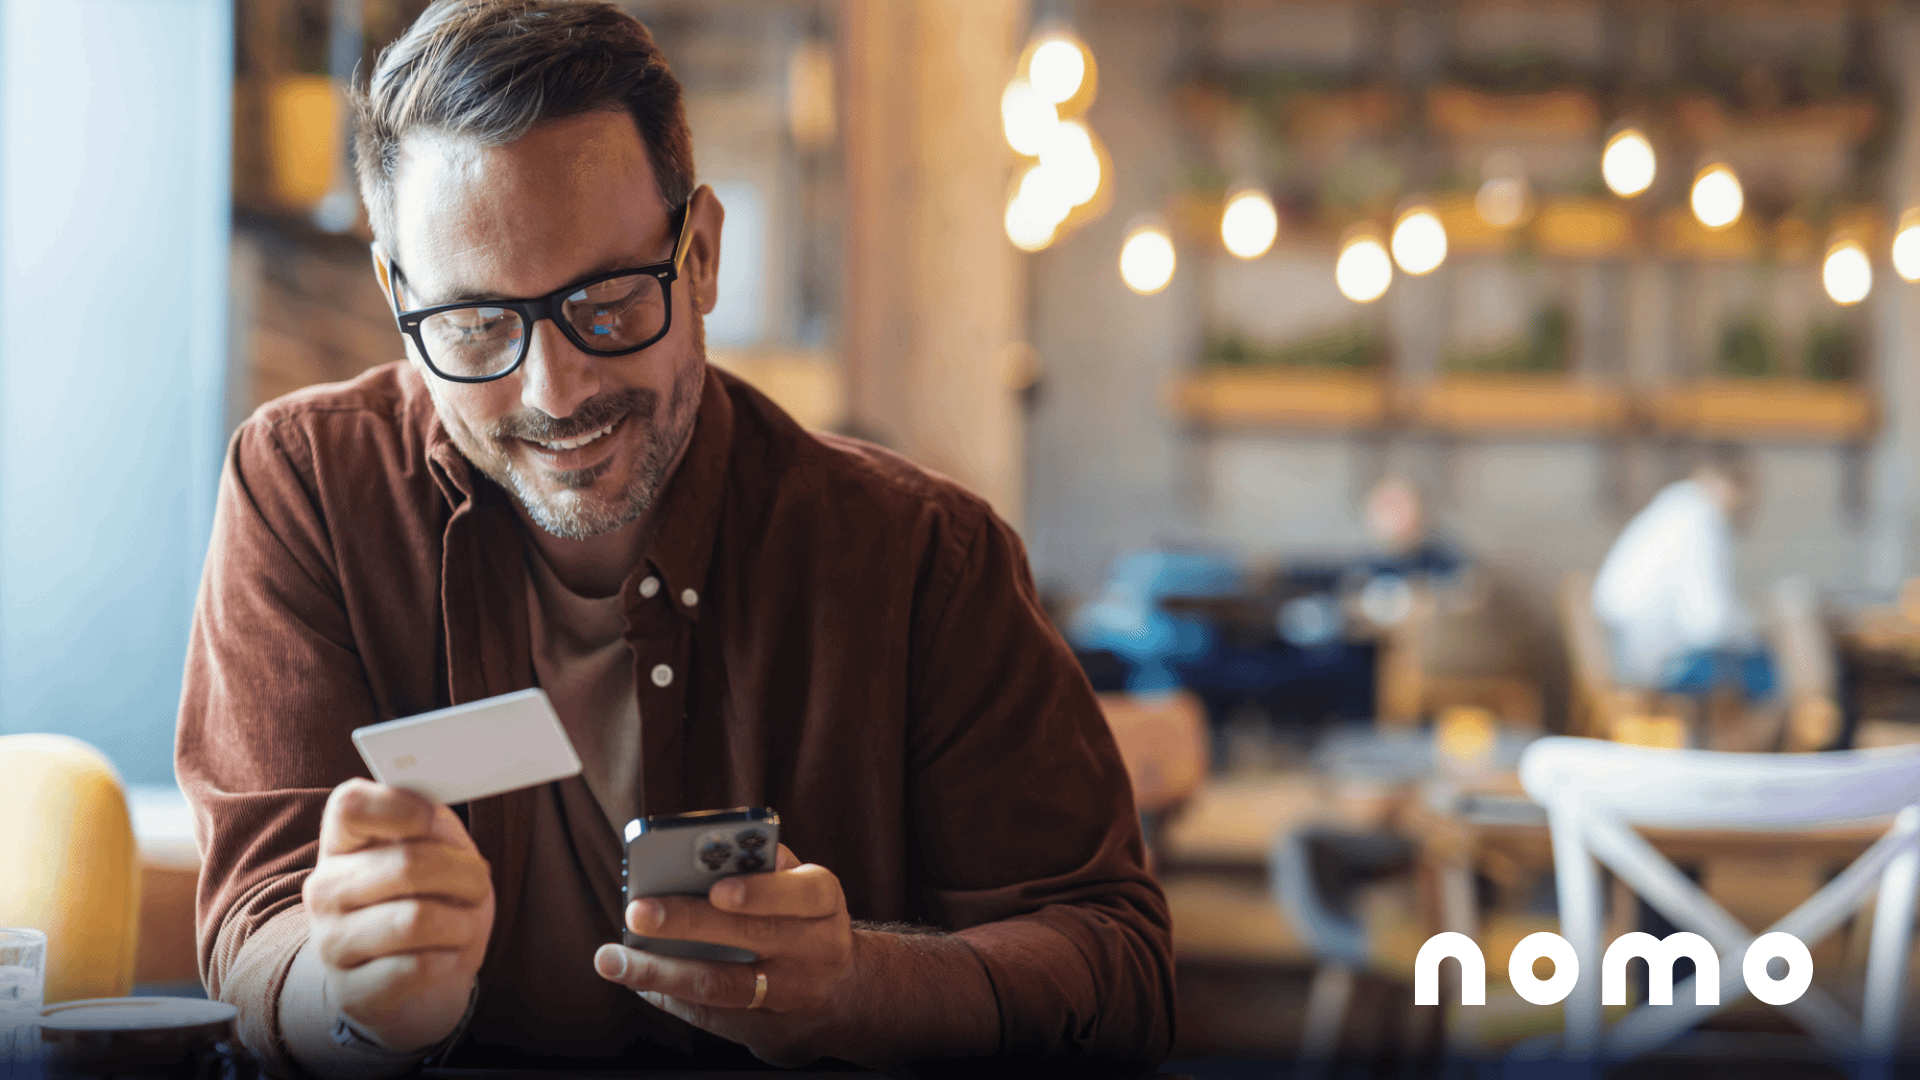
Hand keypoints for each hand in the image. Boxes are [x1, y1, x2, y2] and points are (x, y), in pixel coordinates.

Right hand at [302, 779, 494, 1053]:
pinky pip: (418, 968)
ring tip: (461, 925)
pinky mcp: (350, 991)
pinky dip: (449, 961)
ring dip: (462, 923)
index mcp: (342, 842)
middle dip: (466, 875)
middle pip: (407, 864)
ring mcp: (331, 942)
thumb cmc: (433, 901)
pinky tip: (444, 959)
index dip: (404, 808)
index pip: (350, 806)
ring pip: (416, 920)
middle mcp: (324, 889)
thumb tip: (431, 812)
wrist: (422, 983)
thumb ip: (435, 824)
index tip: (434, 823)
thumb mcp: (443, 851)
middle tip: (477, 885)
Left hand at [593, 844, 858, 1066]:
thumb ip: (763, 867)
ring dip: (662, 973)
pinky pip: (712, 1015)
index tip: (716, 887)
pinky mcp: (767, 1030)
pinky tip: (638, 982)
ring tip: (613, 960)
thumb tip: (703, 858)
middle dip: (689, 923)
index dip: (760, 891)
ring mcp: (791, 994)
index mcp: (823, 900)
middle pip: (752, 936)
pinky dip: (669, 997)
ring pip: (724, 984)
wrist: (844, 994)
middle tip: (637, 912)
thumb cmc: (804, 919)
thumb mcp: (802, 886)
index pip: (799, 892)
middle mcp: (814, 948)